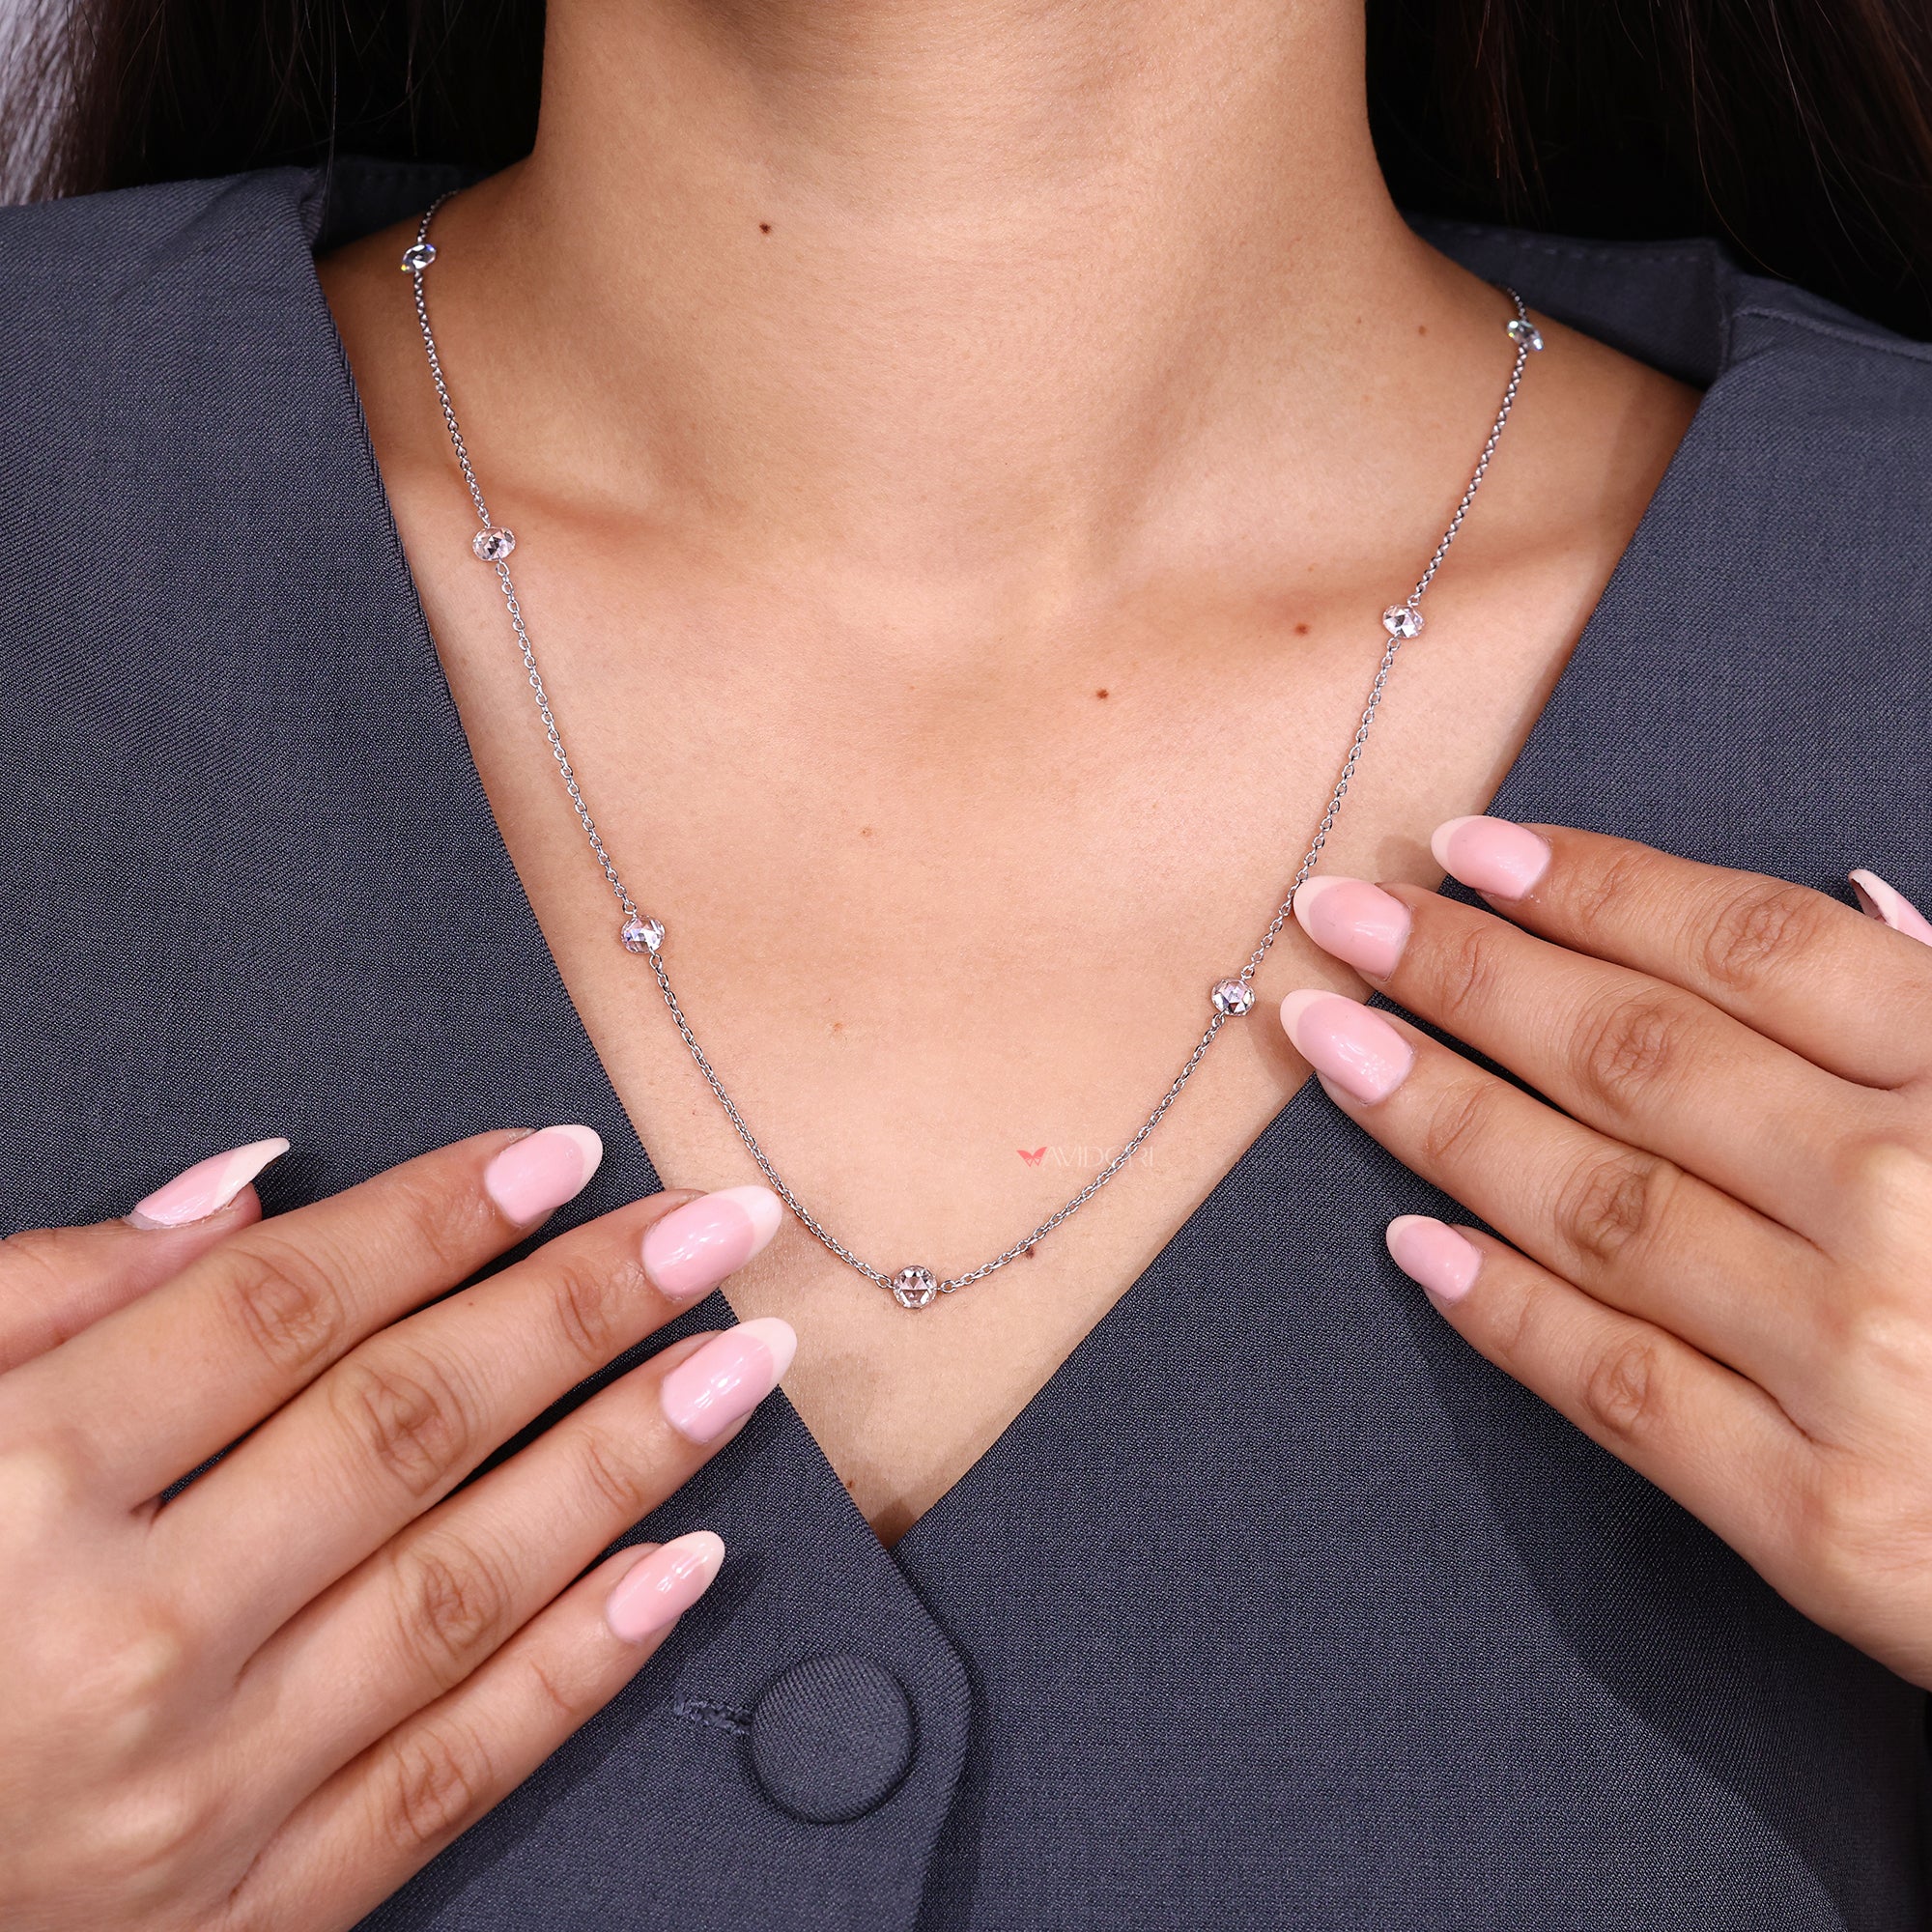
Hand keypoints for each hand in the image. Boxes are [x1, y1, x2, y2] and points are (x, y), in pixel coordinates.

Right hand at [0, 1128, 789, 1930]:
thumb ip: (42, 1295)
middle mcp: (123, 1643)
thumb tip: (249, 1191)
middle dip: (582, 1308)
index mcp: (12, 1494)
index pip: (281, 1312)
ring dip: (626, 1461)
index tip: (564, 1154)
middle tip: (718, 1229)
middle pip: (406, 1427)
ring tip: (743, 1366)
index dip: (437, 1216)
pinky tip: (682, 1566)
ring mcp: (197, 1794)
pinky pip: (449, 1775)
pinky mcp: (244, 1913)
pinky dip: (580, 1666)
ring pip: (463, 1589)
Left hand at [1282, 821, 1931, 1685]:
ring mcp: (1862, 1369)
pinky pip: (1620, 1387)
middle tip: (1339, 919)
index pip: (1753, 944)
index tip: (1469, 849)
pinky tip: (1413, 1244)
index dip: (1595, 885)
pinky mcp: (1823, 1523)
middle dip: (1467, 973)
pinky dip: (1506, 1312)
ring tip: (1334, 1046)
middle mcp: (1917, 1206)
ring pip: (1600, 1206)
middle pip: (1639, 1058)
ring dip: (1441, 1116)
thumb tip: (1852, 889)